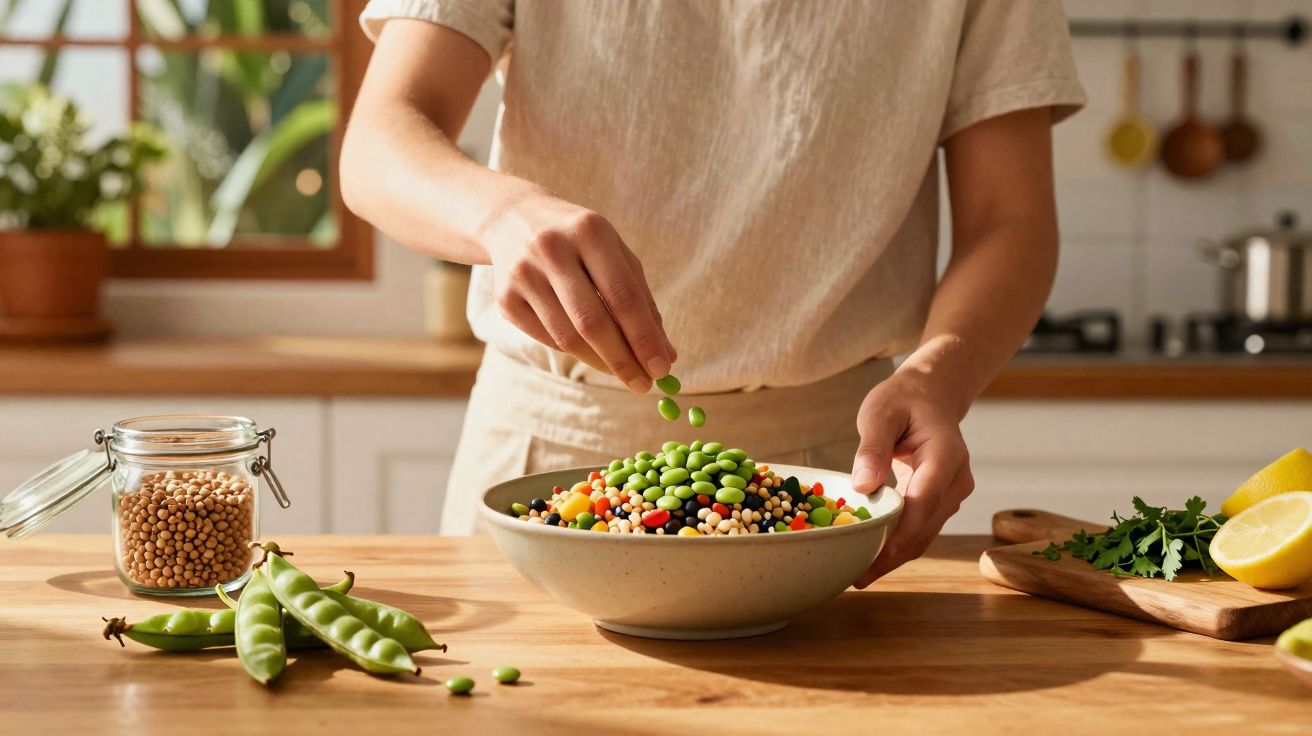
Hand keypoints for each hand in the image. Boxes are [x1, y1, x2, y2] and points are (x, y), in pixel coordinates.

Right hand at [481, 191, 675, 392]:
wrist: (512, 220)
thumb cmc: (579, 242)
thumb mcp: (614, 255)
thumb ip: (642, 301)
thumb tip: (665, 355)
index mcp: (589, 231)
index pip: (622, 295)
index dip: (643, 337)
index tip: (662, 368)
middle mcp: (552, 249)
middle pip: (592, 322)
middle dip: (623, 360)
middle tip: (644, 385)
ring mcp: (523, 274)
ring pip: (567, 337)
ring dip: (600, 362)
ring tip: (623, 373)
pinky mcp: (505, 299)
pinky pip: (547, 339)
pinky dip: (574, 352)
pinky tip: (590, 351)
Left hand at [849, 371, 974, 587]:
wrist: (931, 397)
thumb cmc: (903, 401)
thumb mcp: (881, 412)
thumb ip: (872, 447)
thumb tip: (863, 486)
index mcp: (946, 455)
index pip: (924, 501)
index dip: (902, 532)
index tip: (878, 555)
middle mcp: (957, 480)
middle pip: (925, 527)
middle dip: (892, 556)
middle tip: (856, 579)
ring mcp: (953, 495)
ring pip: (925, 535)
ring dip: (894, 558)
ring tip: (859, 577)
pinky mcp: (942, 503)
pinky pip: (921, 530)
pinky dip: (898, 546)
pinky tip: (872, 560)